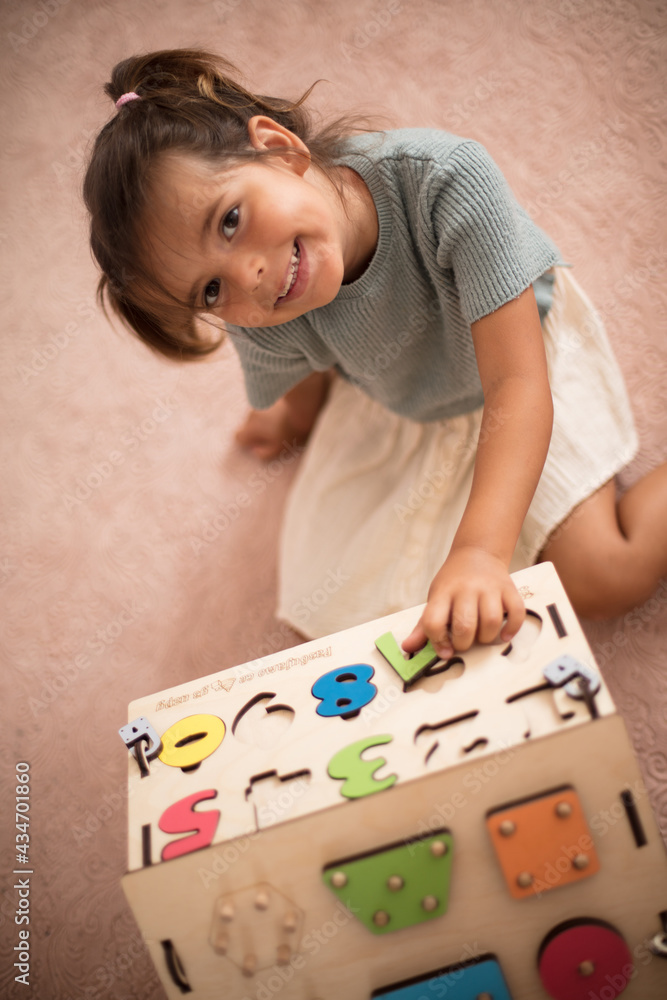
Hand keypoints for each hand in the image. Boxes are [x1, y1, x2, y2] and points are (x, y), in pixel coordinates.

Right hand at [235, 401, 308, 460]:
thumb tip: (255, 451)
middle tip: (274, 434)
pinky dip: (271, 409)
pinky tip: (285, 412)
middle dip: (258, 430)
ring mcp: (260, 402)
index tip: (258, 444)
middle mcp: (252, 414)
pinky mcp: (269, 394)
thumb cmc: (291, 428)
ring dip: (265, 419)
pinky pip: (265, 404)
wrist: (303, 402)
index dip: (247, 442)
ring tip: (282, 422)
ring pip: (257, 414)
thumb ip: (264, 453)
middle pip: (248, 425)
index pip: (238, 437)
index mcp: (251, 427)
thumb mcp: (279, 447)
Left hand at [402, 546, 524, 658]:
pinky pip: (516, 613)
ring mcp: (489, 588)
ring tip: (481, 636)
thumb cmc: (453, 581)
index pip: (433, 621)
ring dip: (486, 638)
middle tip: (463, 642)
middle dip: (463, 644)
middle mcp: (466, 589)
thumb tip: (408, 648)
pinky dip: (511, 629)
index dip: (437, 641)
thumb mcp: (435, 598)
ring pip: (491, 622)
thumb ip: (424, 625)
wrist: (477, 552)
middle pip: (465, 626)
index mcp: (443, 592)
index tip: (444, 650)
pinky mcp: (509, 589)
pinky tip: (503, 635)